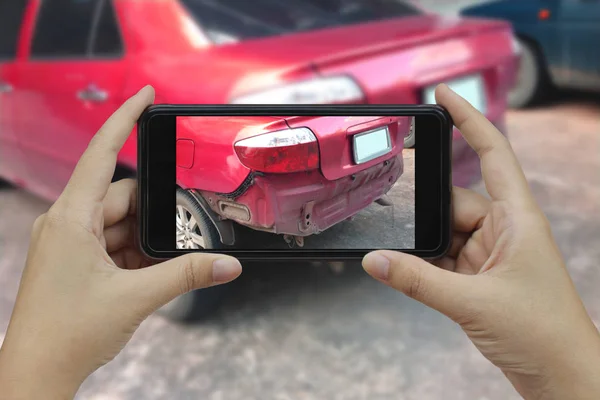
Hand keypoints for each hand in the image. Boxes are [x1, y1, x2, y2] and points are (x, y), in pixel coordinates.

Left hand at [0, 86, 242, 399]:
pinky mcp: (73, 260)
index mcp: (70, 219)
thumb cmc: (66, 333)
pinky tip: (142, 277)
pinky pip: (111, 244)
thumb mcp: (136, 297)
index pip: (100, 153)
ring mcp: (67, 242)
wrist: (38, 373)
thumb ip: (186, 274)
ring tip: (150, 273)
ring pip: (119, 224)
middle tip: (175, 240)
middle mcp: (65, 224)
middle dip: (152, 218)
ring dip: (142, 243)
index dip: (124, 119)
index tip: (144, 95)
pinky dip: (132, 256)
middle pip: (122, 199)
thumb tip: (227, 265)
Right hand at [363, 84, 599, 399]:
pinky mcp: (481, 275)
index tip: (445, 95)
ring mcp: (492, 253)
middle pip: (454, 202)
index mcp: (517, 219)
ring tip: (416, 269)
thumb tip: (374, 261)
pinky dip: (428, 266)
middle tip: (402, 233)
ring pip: (445, 233)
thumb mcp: (471, 303)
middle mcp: (505, 229)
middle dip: (427, 218)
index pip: (492, 153)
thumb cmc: (542, 333)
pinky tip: (418, 278)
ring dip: (427, 249)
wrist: (560, 376)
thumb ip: (417, 280)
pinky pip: (445, 257)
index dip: (469, 119)